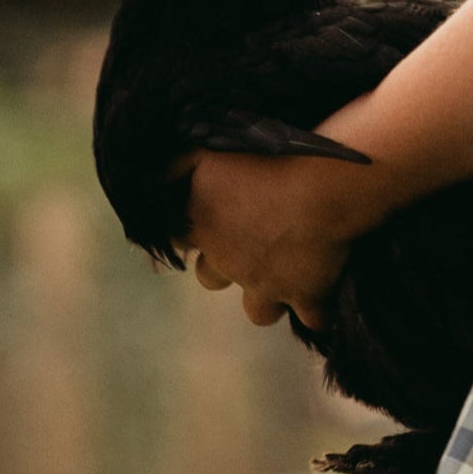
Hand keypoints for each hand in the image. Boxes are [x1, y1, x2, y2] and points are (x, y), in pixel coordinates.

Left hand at [185, 151, 365, 328]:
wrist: (323, 185)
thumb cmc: (265, 162)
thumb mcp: (205, 153)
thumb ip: (171, 169)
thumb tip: (147, 185)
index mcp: (203, 227)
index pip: (175, 241)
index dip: (186, 234)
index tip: (199, 224)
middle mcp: (228, 263)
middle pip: (210, 279)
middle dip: (222, 267)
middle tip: (245, 244)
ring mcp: (267, 286)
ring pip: (258, 312)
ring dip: (266, 298)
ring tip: (283, 279)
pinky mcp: (307, 297)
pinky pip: (314, 321)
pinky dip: (319, 314)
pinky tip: (325, 300)